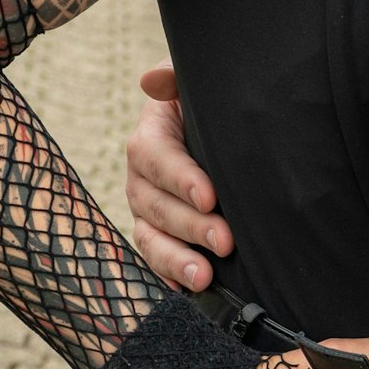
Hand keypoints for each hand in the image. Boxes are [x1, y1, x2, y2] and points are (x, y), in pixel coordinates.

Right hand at [127, 62, 229, 288]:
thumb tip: (153, 80)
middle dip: (191, 226)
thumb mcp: (195, 83)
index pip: (157, 159)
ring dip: (176, 260)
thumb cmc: (210, 102)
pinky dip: (170, 274)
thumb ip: (176, 79)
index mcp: (150, 137)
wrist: (219, 124)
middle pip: (156, 205)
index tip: (211, 197)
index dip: (181, 179)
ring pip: (152, 237)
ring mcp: (148, 209)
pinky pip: (158, 257)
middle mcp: (142, 177)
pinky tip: (189, 289)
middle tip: (226, 240)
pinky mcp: (160, 232)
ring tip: (204, 278)